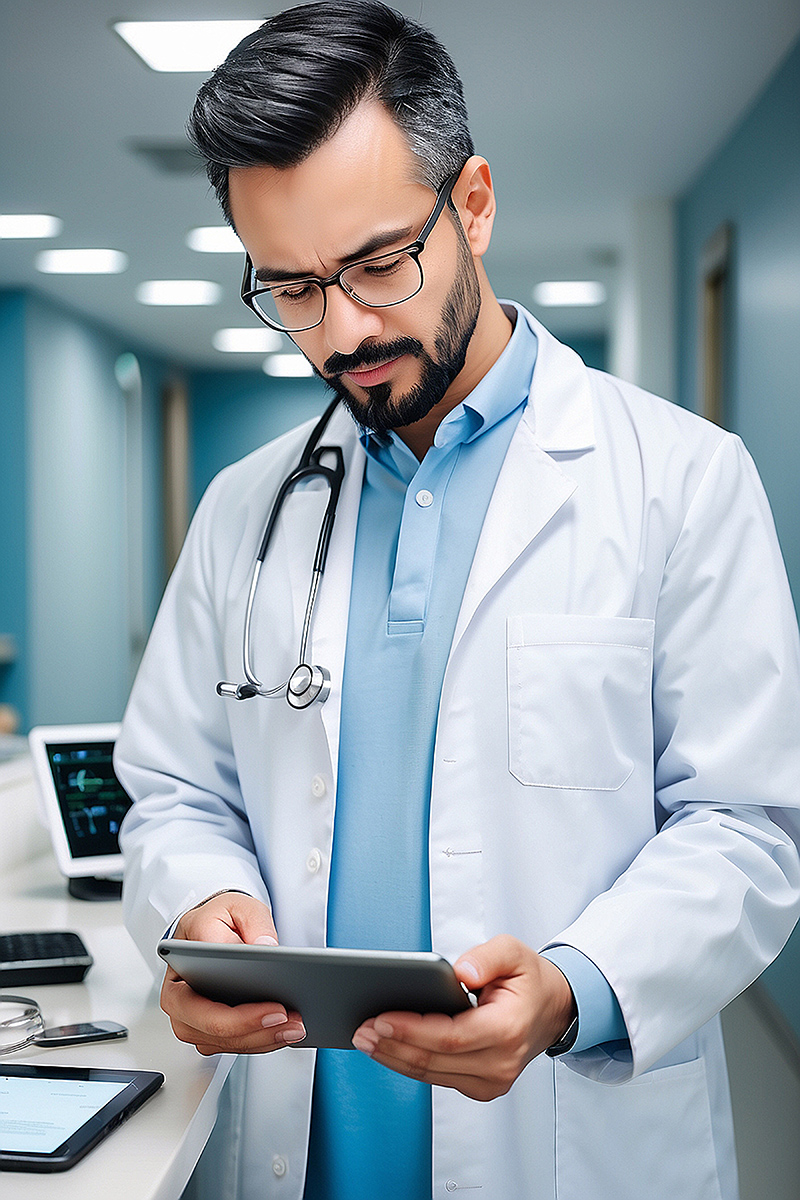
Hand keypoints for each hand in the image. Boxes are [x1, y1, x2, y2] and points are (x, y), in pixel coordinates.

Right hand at [161, 892, 305, 1055]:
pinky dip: (259, 1042)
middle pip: (209, 1028)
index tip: (276, 1008)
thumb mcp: (240, 906)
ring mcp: (190, 1017)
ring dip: (260, 1041)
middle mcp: (178, 995)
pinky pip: (230, 1045)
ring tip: (296, 1027)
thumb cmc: (222, 917)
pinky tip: (285, 1031)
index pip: (200, 997)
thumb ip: (254, 922)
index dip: (238, 1014)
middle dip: (255, 1031)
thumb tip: (265, 948)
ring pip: (221, 1043)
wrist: (216, 926)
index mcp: (178, 960)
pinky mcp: (207, 1029)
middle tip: (291, 1022)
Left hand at [351, 935, 575, 1100]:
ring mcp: (492, 1081)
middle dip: (393, 1045)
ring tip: (366, 1040)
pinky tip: (389, 1049)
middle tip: (361, 1030)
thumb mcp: (514, 952)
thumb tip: (460, 971)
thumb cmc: (529, 979)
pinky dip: (411, 1064)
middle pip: (434, 1060)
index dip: (412, 1030)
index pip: (450, 1036)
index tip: (380, 1019)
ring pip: (432, 1074)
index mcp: (508, 1029)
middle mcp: (501, 1062)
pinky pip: (439, 1078)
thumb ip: (487, 957)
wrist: (553, 1009)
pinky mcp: (482, 1087)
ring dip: (395, 1058)